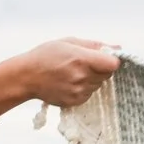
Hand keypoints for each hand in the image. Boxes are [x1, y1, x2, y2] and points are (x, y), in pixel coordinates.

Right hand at [0, 37, 122, 123]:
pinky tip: (70, 81)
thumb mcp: (69, 42)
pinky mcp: (75, 101)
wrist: (26, 77)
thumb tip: (117, 48)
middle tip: (84, 63)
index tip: (104, 57)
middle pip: (107, 75)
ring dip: (92, 78)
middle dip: (101, 68)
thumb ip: (95, 45)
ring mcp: (79, 91)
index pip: (113, 64)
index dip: (111, 60)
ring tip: (73, 72)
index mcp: (82, 60)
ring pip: (98, 84)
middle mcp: (82, 77)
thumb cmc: (46, 55)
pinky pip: (89, 94)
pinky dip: (84, 87)